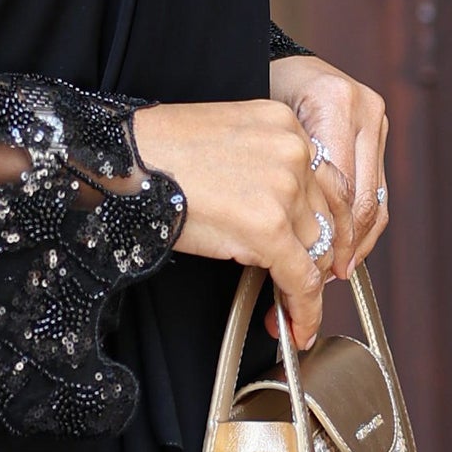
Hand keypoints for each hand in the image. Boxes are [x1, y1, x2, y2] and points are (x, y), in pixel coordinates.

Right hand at [128, 96, 355, 349]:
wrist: (122, 161)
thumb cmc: (156, 151)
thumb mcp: (227, 143)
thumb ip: (266, 168)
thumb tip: (285, 219)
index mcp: (285, 124)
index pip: (325, 182)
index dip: (329, 224)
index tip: (326, 250)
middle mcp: (295, 151)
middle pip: (326, 217)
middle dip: (321, 257)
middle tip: (310, 286)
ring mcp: (285, 188)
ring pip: (316, 251)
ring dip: (307, 286)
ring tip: (294, 313)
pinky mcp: (269, 227)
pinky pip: (300, 279)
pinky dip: (304, 310)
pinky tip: (297, 327)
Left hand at [267, 52, 389, 277]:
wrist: (276, 62)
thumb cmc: (255, 99)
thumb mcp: (261, 135)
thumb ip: (283, 178)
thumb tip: (292, 243)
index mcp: (332, 104)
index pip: (339, 187)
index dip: (331, 234)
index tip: (317, 268)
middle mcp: (362, 107)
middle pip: (362, 195)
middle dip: (348, 243)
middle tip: (331, 274)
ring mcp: (375, 115)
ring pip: (375, 195)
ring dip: (360, 237)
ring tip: (341, 265)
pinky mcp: (379, 125)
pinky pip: (376, 184)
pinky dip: (363, 218)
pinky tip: (350, 242)